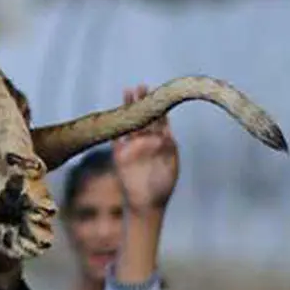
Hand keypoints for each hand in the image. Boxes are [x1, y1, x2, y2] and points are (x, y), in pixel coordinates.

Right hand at [112, 85, 178, 214]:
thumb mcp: (171, 166)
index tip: (159, 93)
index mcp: (162, 142)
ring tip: (128, 91)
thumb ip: (169, 149)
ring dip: (129, 108)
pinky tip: (117, 113)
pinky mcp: (119, 154)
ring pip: (130, 122)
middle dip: (143, 101)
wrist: (146, 204)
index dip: (159, 107)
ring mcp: (132, 146)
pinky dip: (117, 124)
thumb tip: (166, 133)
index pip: (160, 120)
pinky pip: (117, 136)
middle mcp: (147, 141)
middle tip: (142, 86)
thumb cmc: (163, 187)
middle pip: (145, 117)